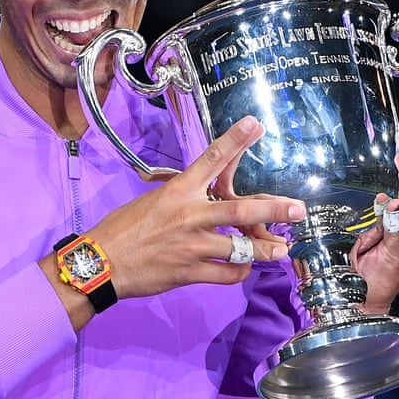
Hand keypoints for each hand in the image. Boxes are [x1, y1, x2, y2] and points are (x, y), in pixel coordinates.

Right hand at [88, 115, 302, 300]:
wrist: (100, 263)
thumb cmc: (124, 229)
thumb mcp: (152, 200)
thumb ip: (184, 196)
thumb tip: (210, 191)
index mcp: (177, 191)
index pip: (210, 160)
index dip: (234, 141)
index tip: (255, 124)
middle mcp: (188, 216)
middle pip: (240, 209)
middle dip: (273, 209)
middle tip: (298, 209)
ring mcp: (191, 246)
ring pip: (241, 248)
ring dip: (266, 250)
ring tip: (281, 250)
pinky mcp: (189, 272)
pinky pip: (227, 274)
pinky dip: (240, 271)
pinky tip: (244, 267)